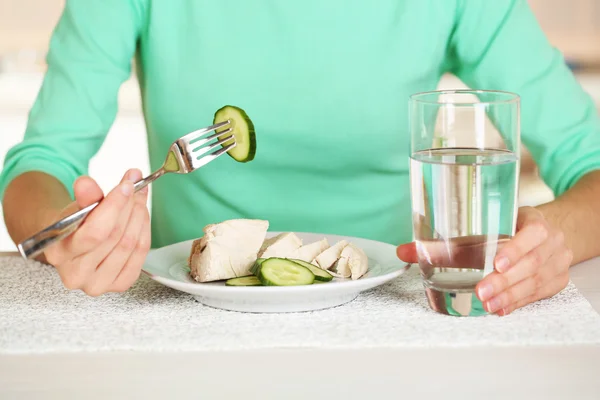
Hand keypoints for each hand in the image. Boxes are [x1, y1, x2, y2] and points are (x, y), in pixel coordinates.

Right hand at [44, 169, 150, 295]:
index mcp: (59, 254)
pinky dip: (145, 231)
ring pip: (131, 244)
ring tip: (139, 197)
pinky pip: (140, 254)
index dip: (115, 206)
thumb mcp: (74, 208)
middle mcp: (77, 275)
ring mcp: (99, 284)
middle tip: (137, 186)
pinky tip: (141, 216)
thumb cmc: (73, 226)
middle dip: (130, 207)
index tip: (127, 185)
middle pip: (116, 238)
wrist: (73, 246)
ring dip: (140, 216)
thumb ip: (83, 197)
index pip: (95, 232)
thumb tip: (86, 184)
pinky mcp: (120, 285)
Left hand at [397, 206, 571, 315]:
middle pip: (531, 263)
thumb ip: (443, 241)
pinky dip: (517, 302)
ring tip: (488, 303)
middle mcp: (551, 242)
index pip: (533, 232)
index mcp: (535, 221)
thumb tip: (402, 252)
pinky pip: (537, 294)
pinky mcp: (556, 282)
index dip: (517, 246)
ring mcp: (557, 263)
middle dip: (505, 280)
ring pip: (535, 281)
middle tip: (483, 291)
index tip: (497, 261)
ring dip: (510, 295)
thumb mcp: (481, 227)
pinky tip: (500, 308)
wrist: (544, 233)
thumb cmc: (506, 228)